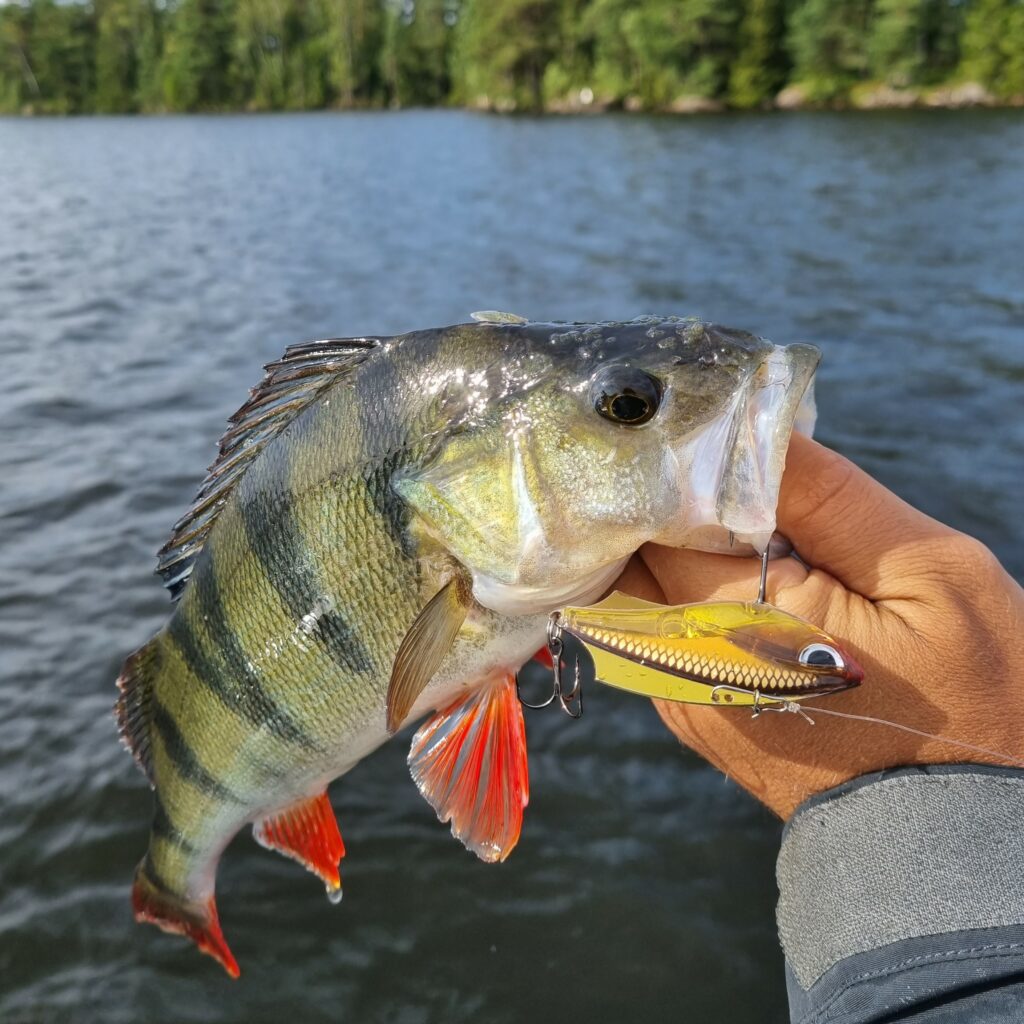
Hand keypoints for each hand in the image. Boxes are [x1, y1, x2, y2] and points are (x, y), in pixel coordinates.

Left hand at [617, 432, 1023, 817]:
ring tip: (716, 503)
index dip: (668, 463)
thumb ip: (828, 499)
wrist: (955, 836)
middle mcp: (682, 663)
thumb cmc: (970, 705)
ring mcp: (678, 694)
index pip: (654, 514)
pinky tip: (725, 561)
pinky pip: (657, 626)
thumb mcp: (928, 577)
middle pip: (628, 550)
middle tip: (698, 452)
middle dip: (654, 499)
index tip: (688, 420)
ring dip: (662, 541)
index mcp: (735, 620)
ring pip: (637, 587)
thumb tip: (752, 426)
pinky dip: (678, 586)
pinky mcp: (690, 710)